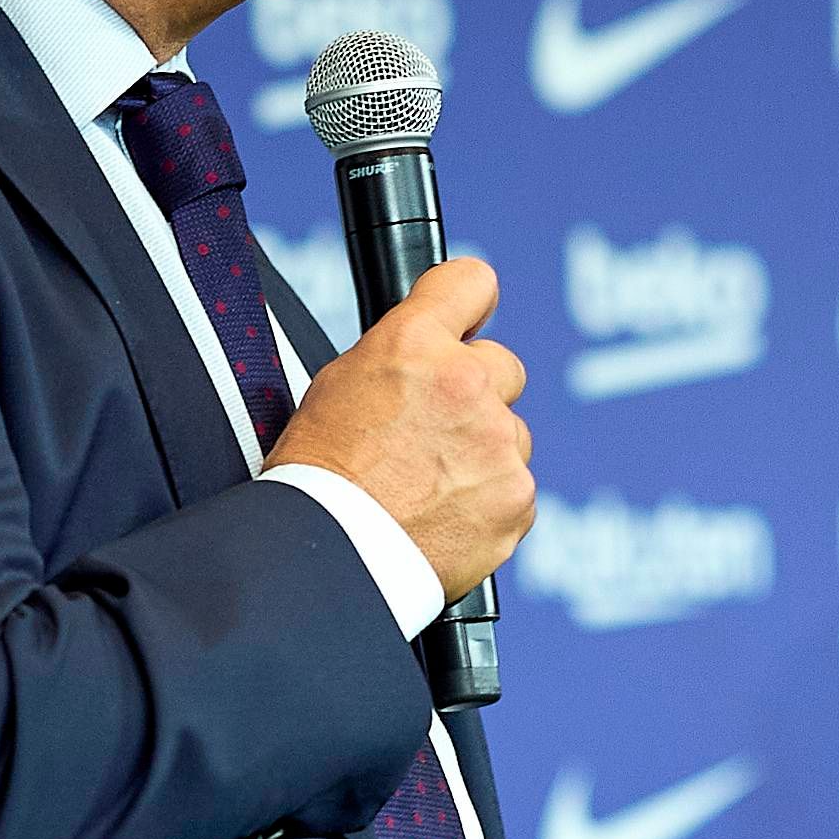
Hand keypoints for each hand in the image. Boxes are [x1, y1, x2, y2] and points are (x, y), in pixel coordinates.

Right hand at [265, 256, 532, 600]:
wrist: (332, 556)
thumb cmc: (321, 476)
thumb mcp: (341, 385)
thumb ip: (403, 357)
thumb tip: (430, 350)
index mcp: (414, 343)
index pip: (471, 282)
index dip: (469, 304)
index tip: (469, 318)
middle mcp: (467, 383)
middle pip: (501, 367)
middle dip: (476, 394)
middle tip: (431, 432)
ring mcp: (499, 442)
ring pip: (509, 433)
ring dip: (482, 452)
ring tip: (428, 486)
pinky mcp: (518, 496)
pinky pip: (515, 487)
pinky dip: (490, 501)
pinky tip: (445, 515)